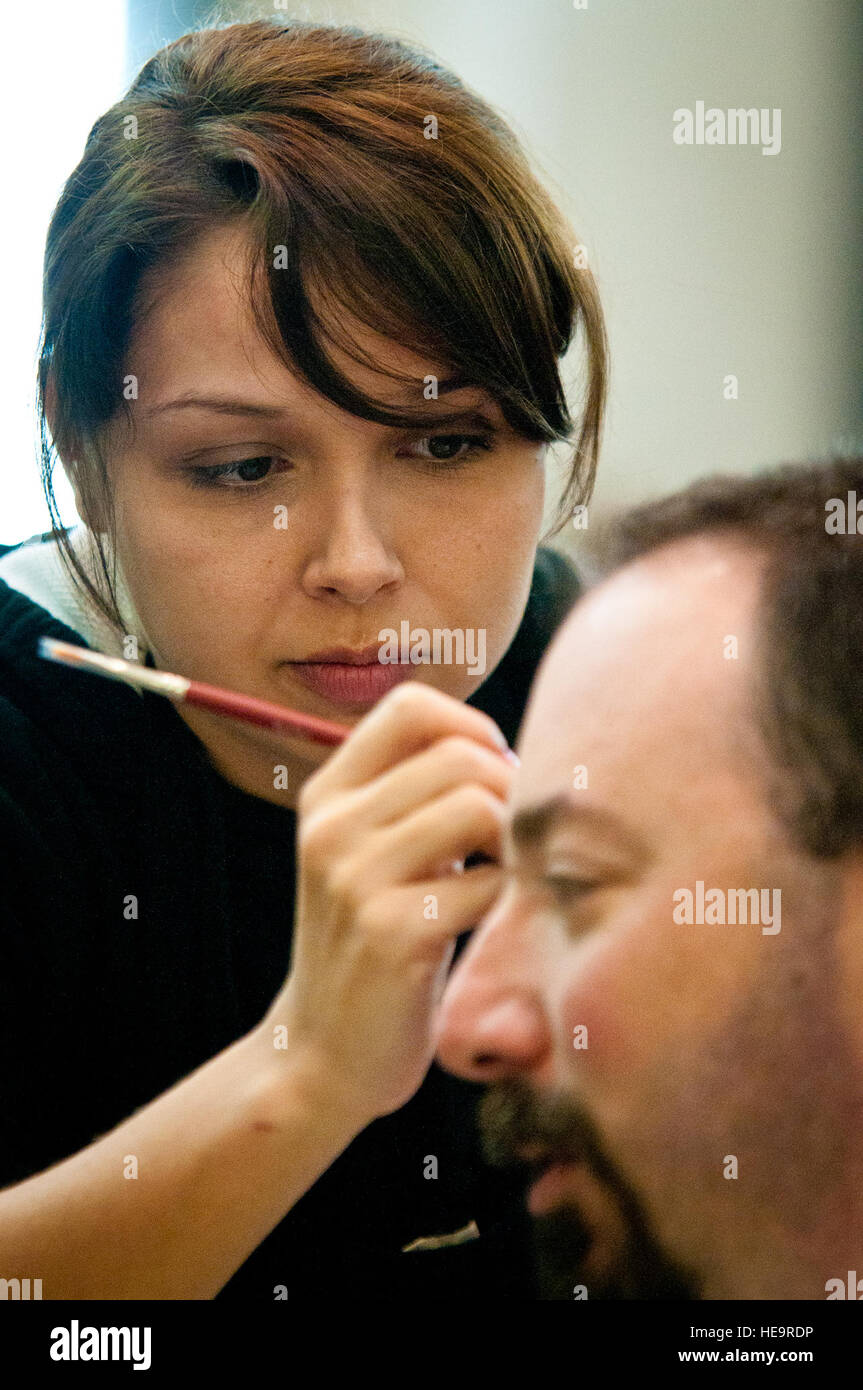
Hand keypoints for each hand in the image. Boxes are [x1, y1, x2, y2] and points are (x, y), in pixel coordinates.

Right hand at [261, 681, 514, 1122]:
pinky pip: (489, 882)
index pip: (410, 706)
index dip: (472, 728)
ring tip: (497, 875)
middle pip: (458, 756)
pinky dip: (506, 897)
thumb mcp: (373, 852)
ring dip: (510, 842)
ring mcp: (355, 879)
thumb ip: (417, 794)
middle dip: (507, 790)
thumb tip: (504, 747)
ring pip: (477, 808)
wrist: (323, 1054)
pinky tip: (485, 919)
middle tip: (507, 839)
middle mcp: (332, 827)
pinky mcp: (390, 934)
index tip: (492, 775)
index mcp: (327, 794)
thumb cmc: (375, 941)